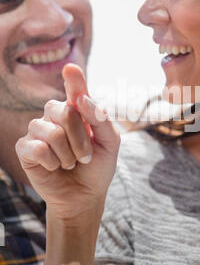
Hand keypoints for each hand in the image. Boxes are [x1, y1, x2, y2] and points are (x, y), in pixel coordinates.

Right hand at [15, 63, 120, 224]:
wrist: (84, 196)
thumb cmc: (98, 166)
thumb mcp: (110, 142)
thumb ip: (101, 119)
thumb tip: (81, 99)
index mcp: (77, 110)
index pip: (75, 90)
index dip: (74, 80)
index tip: (71, 69)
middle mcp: (55, 115)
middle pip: (66, 112)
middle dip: (81, 140)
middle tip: (86, 157)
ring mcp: (38, 130)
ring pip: (53, 132)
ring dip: (68, 154)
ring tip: (70, 163)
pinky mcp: (25, 148)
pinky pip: (38, 148)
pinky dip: (52, 163)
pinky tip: (54, 167)